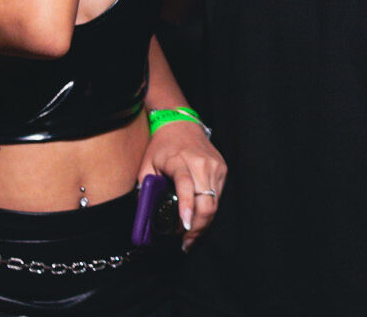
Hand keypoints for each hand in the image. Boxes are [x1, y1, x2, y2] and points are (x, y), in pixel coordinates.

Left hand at [138, 120, 226, 250]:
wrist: (181, 124)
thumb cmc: (162, 146)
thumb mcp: (147, 164)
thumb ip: (146, 188)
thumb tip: (144, 215)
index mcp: (180, 161)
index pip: (186, 186)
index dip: (187, 207)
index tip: (184, 226)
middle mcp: (201, 164)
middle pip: (206, 202)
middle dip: (197, 227)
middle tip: (186, 242)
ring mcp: (215, 166)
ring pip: (215, 203)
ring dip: (204, 222)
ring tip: (191, 235)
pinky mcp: (222, 169)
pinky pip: (218, 196)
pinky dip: (209, 209)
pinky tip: (199, 217)